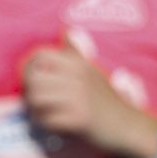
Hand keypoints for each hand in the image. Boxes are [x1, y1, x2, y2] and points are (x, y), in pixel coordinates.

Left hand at [23, 33, 152, 157]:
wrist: (128, 126)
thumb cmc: (104, 99)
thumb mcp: (92, 71)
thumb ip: (74, 53)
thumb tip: (66, 31)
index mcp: (78, 64)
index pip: (40, 56)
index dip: (29, 67)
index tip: (33, 80)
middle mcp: (78, 77)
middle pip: (33, 78)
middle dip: (29, 91)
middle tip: (36, 100)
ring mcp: (79, 98)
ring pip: (36, 98)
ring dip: (34, 108)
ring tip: (41, 112)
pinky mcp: (79, 119)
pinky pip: (46, 119)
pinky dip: (44, 123)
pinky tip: (51, 123)